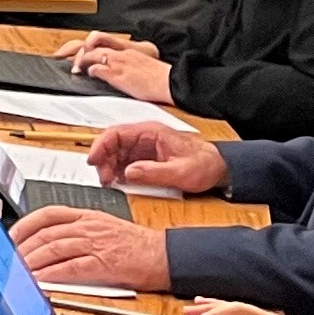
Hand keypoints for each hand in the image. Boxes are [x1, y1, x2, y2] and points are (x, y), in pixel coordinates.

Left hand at [8, 208, 172, 292]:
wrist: (165, 255)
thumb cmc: (136, 245)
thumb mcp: (104, 227)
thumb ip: (78, 230)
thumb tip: (48, 241)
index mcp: (88, 216)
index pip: (48, 214)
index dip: (25, 224)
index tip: (11, 235)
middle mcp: (89, 227)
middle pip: (46, 233)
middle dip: (23, 246)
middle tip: (10, 257)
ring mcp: (96, 244)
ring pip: (54, 248)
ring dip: (32, 260)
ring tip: (19, 269)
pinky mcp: (104, 263)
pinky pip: (71, 267)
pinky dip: (51, 274)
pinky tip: (40, 279)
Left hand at [63, 33, 175, 100]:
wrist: (170, 82)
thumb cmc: (160, 77)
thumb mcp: (143, 65)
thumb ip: (131, 64)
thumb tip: (125, 72)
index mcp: (129, 50)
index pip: (105, 44)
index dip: (91, 48)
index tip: (84, 53)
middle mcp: (122, 53)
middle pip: (95, 46)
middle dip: (82, 53)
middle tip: (75, 62)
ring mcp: (119, 63)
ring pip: (93, 54)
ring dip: (82, 61)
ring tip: (77, 68)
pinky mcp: (118, 74)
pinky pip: (97, 68)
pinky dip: (90, 70)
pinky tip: (89, 74)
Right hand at [81, 119, 224, 192]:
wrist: (220, 168)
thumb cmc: (205, 165)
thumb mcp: (180, 172)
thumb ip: (153, 172)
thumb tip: (129, 172)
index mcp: (151, 133)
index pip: (116, 133)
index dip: (100, 145)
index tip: (93, 160)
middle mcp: (145, 137)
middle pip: (113, 143)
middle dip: (103, 160)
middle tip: (104, 178)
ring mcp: (145, 147)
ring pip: (117, 152)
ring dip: (109, 166)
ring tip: (110, 181)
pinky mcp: (147, 157)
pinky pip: (125, 161)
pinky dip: (118, 170)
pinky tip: (120, 181)